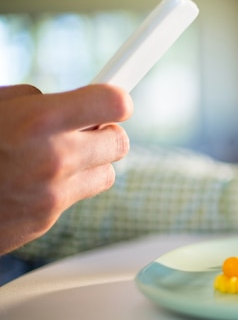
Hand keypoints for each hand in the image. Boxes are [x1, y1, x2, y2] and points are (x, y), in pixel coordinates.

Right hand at [0, 84, 132, 253]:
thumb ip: (36, 102)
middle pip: (120, 142)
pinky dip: (65, 186)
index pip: (114, 104)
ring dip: (89, 162)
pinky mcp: (46, 220)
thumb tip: (72, 104)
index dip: (116, 99)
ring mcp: (52, 195)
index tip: (114, 99)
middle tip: (82, 129)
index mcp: (39, 121)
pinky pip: (77, 196)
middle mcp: (53, 159)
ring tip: (54, 156)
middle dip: (104, 133)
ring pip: (105, 172)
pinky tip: (35, 179)